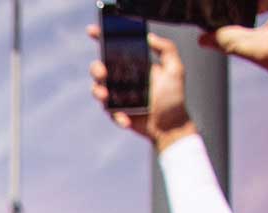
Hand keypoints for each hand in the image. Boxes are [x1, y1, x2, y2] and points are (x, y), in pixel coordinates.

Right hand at [89, 29, 194, 150]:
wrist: (171, 125)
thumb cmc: (174, 98)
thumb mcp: (175, 69)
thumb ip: (167, 49)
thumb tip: (149, 37)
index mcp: (133, 65)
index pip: (115, 49)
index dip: (101, 38)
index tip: (92, 32)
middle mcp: (122, 78)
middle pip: (99, 68)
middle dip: (97, 68)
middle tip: (104, 72)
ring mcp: (117, 96)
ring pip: (97, 89)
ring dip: (98, 91)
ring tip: (106, 96)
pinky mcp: (116, 112)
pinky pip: (109, 111)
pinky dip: (117, 115)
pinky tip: (127, 119)